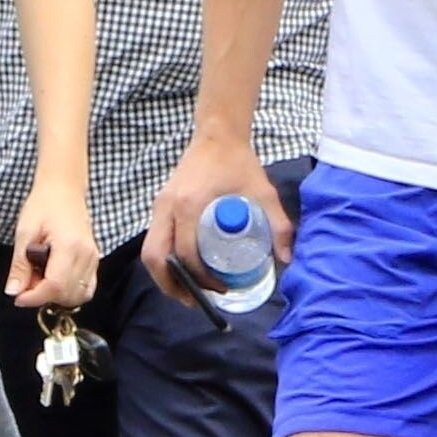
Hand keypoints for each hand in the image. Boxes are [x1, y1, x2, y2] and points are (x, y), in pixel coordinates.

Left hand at [5, 182, 100, 309]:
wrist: (63, 191)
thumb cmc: (44, 205)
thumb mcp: (24, 233)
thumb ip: (20, 266)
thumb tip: (14, 291)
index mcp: (69, 246)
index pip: (55, 285)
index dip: (34, 297)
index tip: (18, 297)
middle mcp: (86, 255)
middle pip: (67, 294)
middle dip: (43, 296)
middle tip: (27, 280)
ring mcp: (93, 259)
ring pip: (78, 295)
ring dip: (56, 295)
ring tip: (40, 277)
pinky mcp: (94, 261)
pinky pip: (86, 288)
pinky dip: (69, 292)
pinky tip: (54, 278)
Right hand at [144, 130, 282, 305]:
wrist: (217, 135)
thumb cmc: (239, 162)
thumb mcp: (263, 192)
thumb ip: (278, 225)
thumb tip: (286, 259)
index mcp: (189, 204)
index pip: (185, 253)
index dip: (199, 277)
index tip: (219, 288)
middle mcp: (167, 207)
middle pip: (155, 258)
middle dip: (172, 286)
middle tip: (196, 301)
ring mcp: (159, 206)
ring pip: (149, 252)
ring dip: (164, 277)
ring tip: (188, 292)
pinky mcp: (160, 206)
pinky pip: (154, 241)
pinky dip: (164, 261)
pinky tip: (183, 271)